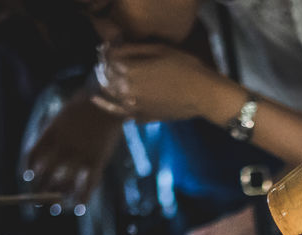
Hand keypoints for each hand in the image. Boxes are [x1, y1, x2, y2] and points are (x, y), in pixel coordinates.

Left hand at [25, 92, 124, 202]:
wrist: (109, 99)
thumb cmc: (87, 103)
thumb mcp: (64, 115)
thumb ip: (56, 132)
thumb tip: (48, 150)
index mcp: (52, 133)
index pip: (33, 155)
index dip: (29, 169)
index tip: (29, 178)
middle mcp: (63, 146)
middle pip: (46, 173)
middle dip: (40, 189)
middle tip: (37, 199)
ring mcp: (80, 154)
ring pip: (65, 182)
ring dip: (58, 197)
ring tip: (56, 208)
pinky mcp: (97, 160)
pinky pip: (88, 183)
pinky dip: (84, 197)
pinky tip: (80, 208)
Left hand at [97, 42, 236, 122]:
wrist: (203, 94)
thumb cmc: (186, 67)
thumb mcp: (160, 50)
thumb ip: (134, 49)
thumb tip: (114, 49)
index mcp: (131, 71)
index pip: (109, 62)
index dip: (106, 56)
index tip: (107, 52)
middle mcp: (128, 90)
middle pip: (107, 82)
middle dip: (103, 75)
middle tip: (102, 71)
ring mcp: (136, 107)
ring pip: (113, 102)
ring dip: (105, 97)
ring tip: (98, 95)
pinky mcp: (146, 117)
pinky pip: (128, 117)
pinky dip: (121, 113)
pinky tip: (119, 112)